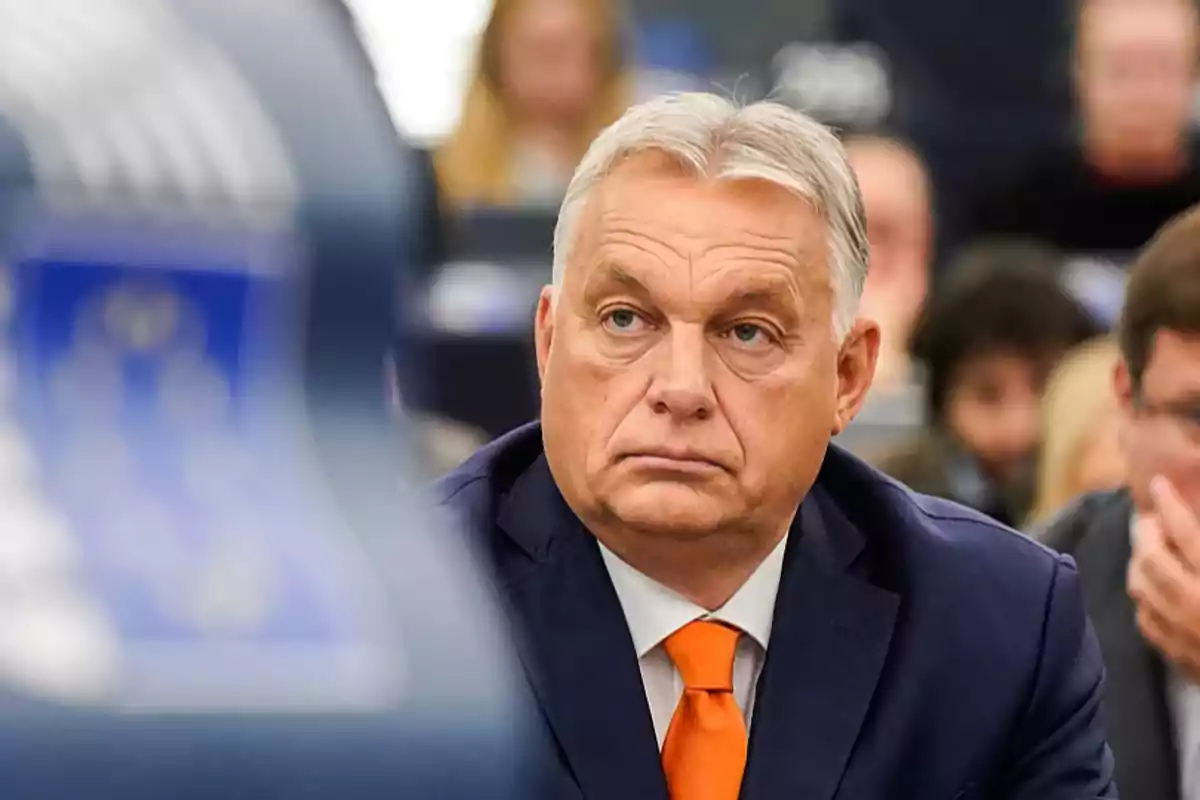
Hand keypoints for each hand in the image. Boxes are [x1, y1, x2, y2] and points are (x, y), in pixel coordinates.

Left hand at [1128, 476, 1199, 680]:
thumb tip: (1196, 529)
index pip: (1187, 535)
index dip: (1169, 506)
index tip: (1158, 485)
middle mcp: (1197, 607)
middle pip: (1152, 560)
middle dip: (1146, 533)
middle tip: (1149, 517)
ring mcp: (1186, 636)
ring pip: (1141, 589)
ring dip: (1139, 562)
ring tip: (1147, 548)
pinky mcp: (1184, 660)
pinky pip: (1147, 621)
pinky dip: (1144, 599)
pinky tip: (1150, 589)